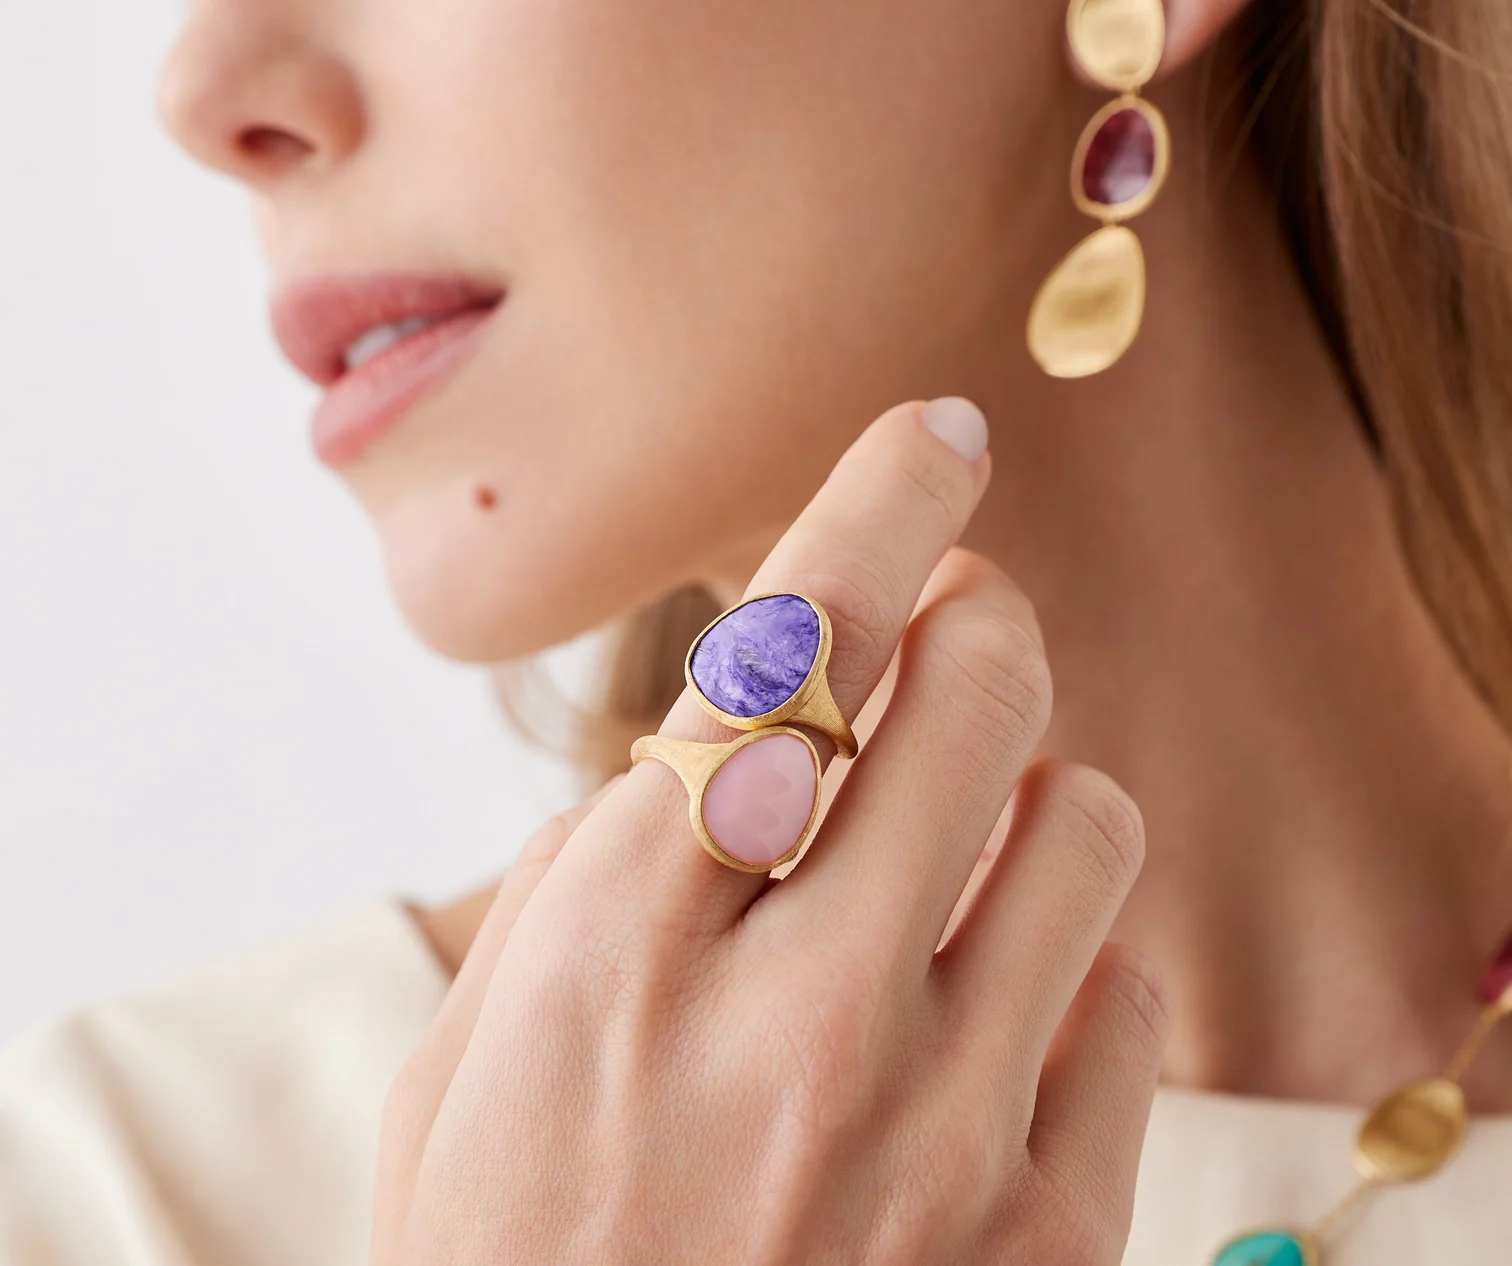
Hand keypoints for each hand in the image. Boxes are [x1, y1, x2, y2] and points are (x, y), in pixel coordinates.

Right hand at [372, 400, 1168, 1264]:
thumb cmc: (504, 1257)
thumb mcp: (474, 1050)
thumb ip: (592, 876)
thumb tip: (724, 746)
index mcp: (621, 947)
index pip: (784, 652)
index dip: (873, 508)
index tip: (934, 437)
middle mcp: (794, 1018)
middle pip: (975, 695)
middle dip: (980, 619)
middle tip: (957, 627)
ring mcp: (938, 1132)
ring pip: (1085, 827)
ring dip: (1032, 790)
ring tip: (970, 834)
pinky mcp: (1040, 1237)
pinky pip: (1128, 1008)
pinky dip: (1072, 968)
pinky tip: (999, 1003)